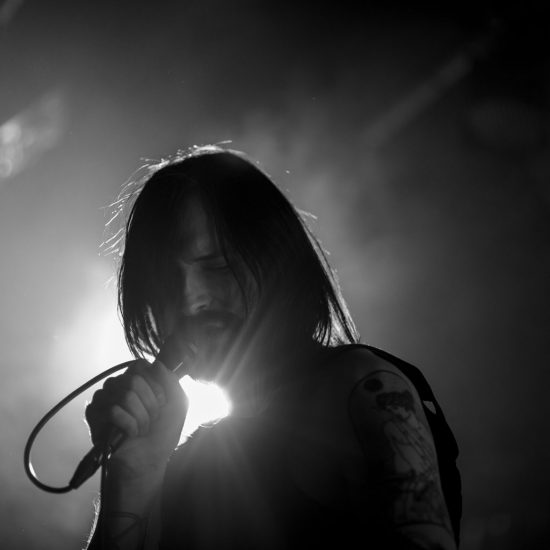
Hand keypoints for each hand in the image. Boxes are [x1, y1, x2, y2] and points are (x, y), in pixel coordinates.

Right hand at [85, 359, 187, 482]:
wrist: (148, 462)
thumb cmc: (163, 433)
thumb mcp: (178, 404)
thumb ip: (170, 380)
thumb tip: (155, 363)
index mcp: (137, 380)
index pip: (140, 366)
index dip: (155, 386)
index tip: (161, 403)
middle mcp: (118, 386)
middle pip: (133, 380)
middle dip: (149, 405)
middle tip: (150, 420)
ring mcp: (104, 399)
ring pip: (124, 396)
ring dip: (140, 417)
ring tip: (140, 429)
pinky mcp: (93, 415)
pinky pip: (112, 411)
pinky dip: (128, 426)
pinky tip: (128, 435)